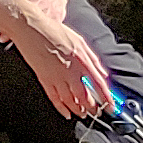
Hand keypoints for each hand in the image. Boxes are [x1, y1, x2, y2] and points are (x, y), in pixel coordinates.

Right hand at [4, 0, 115, 124]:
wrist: (31, 28)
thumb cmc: (55, 32)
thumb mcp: (80, 41)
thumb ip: (93, 59)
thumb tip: (102, 74)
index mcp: (82, 60)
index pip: (99, 84)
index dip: (106, 98)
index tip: (111, 107)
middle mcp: (71, 71)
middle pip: (85, 96)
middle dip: (93, 107)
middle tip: (96, 112)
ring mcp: (57, 77)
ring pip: (70, 101)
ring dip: (78, 110)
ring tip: (83, 114)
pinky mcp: (44, 79)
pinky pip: (54, 99)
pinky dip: (61, 108)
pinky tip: (66, 113)